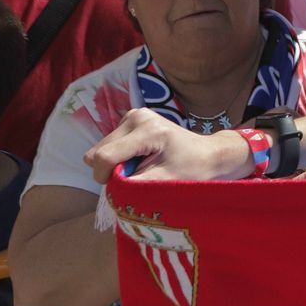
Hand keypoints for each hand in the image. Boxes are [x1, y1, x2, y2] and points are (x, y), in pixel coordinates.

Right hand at [84, 108, 251, 182]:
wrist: (208, 154)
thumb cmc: (192, 170)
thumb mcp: (164, 182)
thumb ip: (133, 186)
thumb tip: (108, 189)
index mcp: (148, 130)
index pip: (105, 157)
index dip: (105, 177)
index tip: (122, 187)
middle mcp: (136, 117)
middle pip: (97, 152)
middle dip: (112, 170)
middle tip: (139, 175)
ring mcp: (133, 115)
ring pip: (100, 149)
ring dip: (115, 164)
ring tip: (143, 165)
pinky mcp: (130, 120)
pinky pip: (110, 145)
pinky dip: (120, 156)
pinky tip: (141, 157)